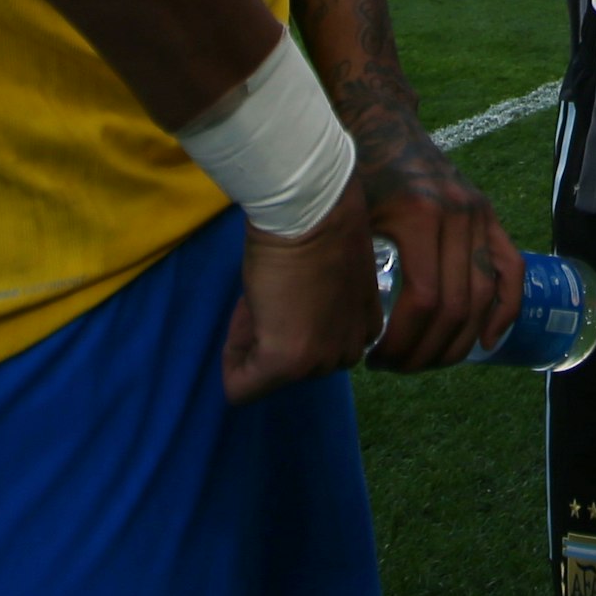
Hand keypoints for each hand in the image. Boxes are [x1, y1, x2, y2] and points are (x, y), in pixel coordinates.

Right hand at [225, 174, 379, 402]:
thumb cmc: (319, 226)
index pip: (317, 349)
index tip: (285, 290)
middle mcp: (346, 353)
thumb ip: (317, 310)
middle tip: (269, 291)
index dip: (291, 323)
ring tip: (262, 294)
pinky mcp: (286, 361)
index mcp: (364, 330)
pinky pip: (242, 388)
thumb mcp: (330, 277)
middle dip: (272, 336)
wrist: (310, 208)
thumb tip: (279, 324)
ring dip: (254, 342)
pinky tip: (245, 315)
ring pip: (267, 376)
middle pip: (292, 367)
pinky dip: (231, 360)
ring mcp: (317, 361)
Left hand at [360, 124, 525, 372]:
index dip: (403, 340)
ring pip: (483, 295)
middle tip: (397, 366)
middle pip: (456, 305)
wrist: (383, 127)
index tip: (375, 359)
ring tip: (427, 360)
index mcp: (419, 214)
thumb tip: (350, 338)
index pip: (424, 298)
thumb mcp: (347, 219)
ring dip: (459, 341)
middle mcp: (458, 214)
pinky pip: (511, 268)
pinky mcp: (489, 215)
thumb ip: (352, 270)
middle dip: (427, 349)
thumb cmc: (354, 174)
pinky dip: (506, 309)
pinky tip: (488, 341)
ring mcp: (480, 214)